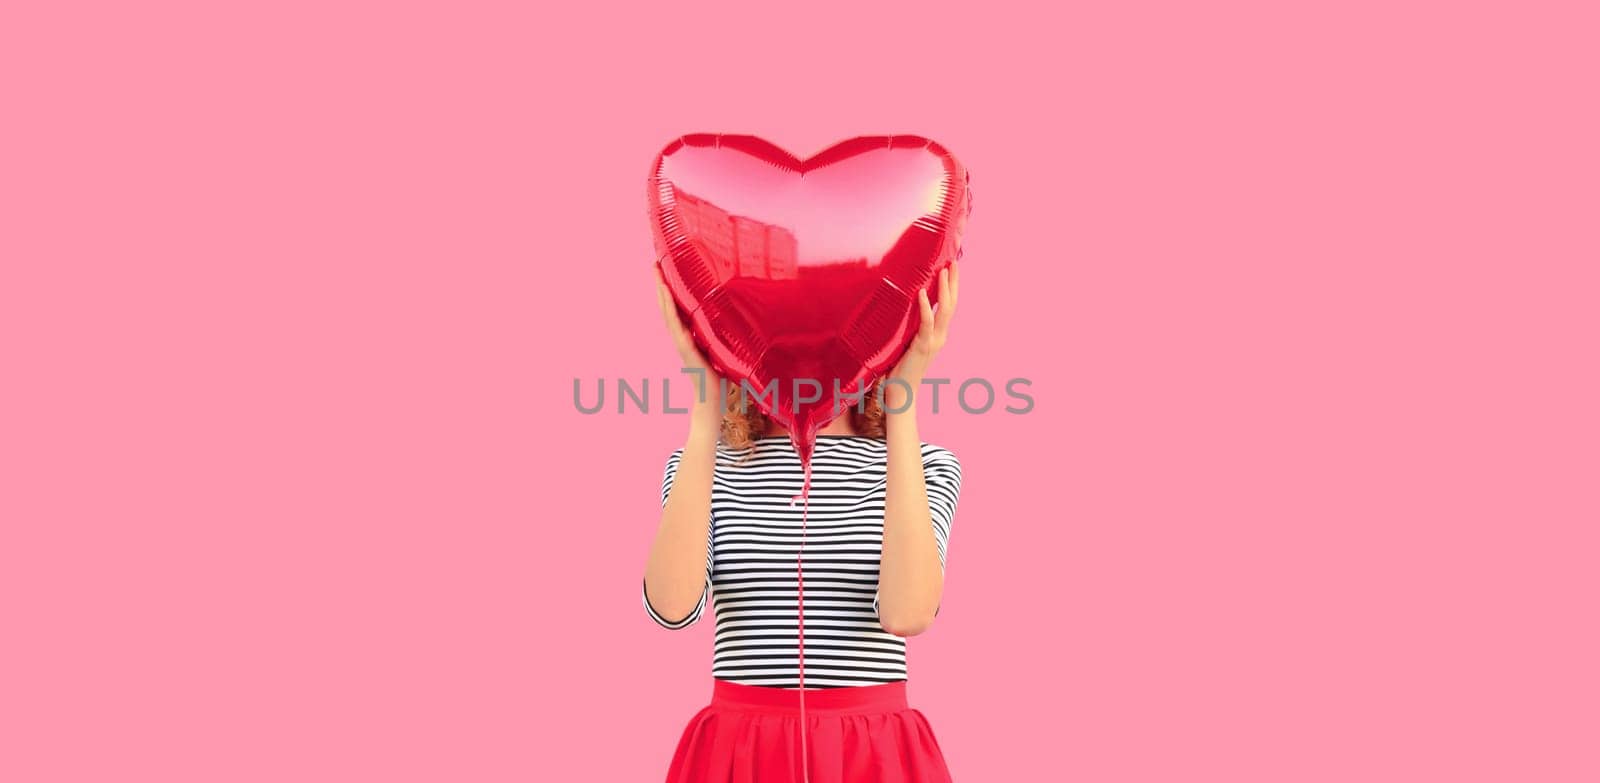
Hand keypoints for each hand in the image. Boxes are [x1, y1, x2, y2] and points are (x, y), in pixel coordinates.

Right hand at [655, 266, 721, 411]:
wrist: (713, 399)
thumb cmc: (720, 377)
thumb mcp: (723, 349)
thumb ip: (723, 335)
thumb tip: (741, 319)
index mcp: (690, 334)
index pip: (678, 307)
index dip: (671, 289)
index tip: (667, 269)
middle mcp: (682, 336)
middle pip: (668, 305)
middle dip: (661, 284)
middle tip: (655, 262)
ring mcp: (681, 341)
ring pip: (668, 312)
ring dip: (661, 291)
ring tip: (656, 272)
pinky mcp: (685, 348)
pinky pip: (675, 324)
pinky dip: (668, 308)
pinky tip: (665, 294)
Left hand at [890, 262, 959, 387]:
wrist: (900, 390)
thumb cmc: (900, 366)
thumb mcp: (908, 341)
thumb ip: (912, 326)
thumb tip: (904, 306)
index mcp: (939, 334)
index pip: (949, 306)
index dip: (952, 287)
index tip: (952, 268)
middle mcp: (940, 336)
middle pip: (952, 304)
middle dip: (953, 282)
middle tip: (953, 262)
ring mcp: (933, 341)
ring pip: (944, 311)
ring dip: (944, 289)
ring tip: (943, 270)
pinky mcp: (922, 346)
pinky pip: (926, 323)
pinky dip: (924, 306)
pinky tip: (921, 292)